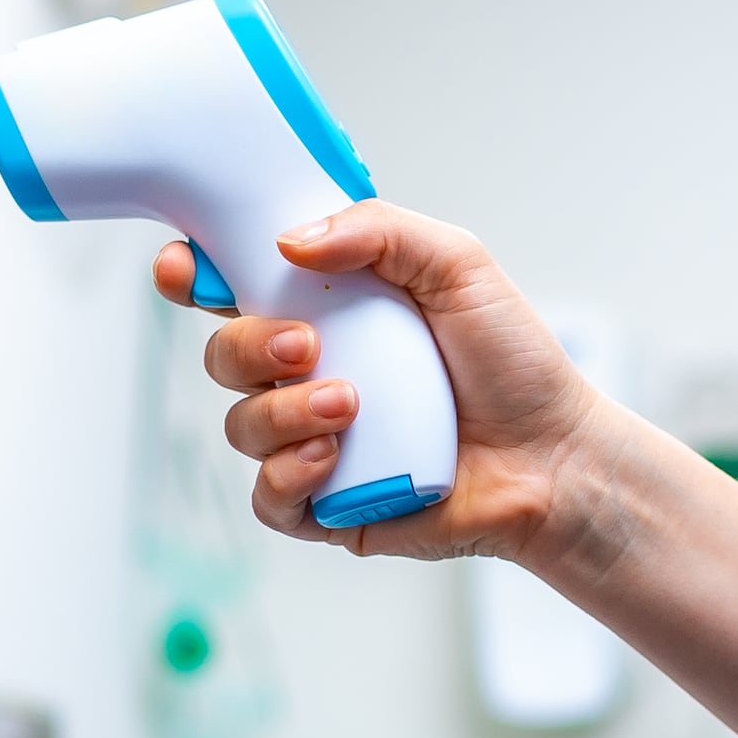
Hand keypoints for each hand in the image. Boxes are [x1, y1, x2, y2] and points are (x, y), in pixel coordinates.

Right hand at [168, 201, 621, 567]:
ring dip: (282, 412)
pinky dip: (287, 474)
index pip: (237, 285)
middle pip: (224, 354)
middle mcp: (311, 373)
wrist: (553, 457)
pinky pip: (267, 496)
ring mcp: (312, 440)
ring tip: (350, 407)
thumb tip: (291, 238)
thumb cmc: (513, 364)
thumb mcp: (457, 265)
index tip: (184, 268)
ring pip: (241, 426)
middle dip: (248, 345)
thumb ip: (379, 231)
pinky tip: (332, 457)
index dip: (195, 274)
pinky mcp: (325, 506)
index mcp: (330, 309)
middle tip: (308, 344)